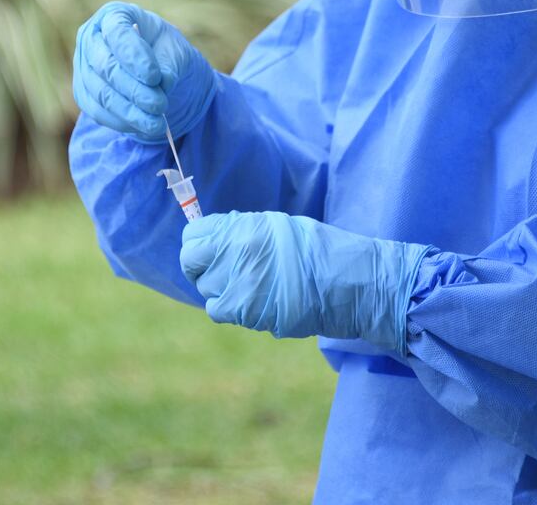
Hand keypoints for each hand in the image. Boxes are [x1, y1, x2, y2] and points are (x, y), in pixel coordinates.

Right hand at [73, 1, 214, 142]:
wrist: (155, 70)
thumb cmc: (164, 51)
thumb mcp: (176, 50)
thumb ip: (171, 64)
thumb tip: (163, 83)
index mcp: (114, 15)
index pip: (117, 33)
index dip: (134, 56)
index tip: (155, 77)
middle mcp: (91, 37)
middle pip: (106, 66)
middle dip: (135, 90)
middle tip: (160, 106)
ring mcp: (82, 66)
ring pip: (101, 93)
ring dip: (130, 112)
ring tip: (157, 124)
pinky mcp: (83, 93)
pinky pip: (98, 111)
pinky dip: (121, 122)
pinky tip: (143, 127)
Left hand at [179, 211, 433, 355]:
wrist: (345, 280)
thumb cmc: (318, 250)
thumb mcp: (278, 226)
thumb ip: (244, 232)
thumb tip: (219, 237)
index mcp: (241, 226)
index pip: (194, 234)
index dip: (198, 242)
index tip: (207, 250)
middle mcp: (233, 251)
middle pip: (190, 261)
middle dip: (199, 266)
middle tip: (217, 271)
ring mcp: (235, 281)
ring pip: (204, 288)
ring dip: (218, 288)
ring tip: (245, 286)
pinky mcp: (242, 310)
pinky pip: (216, 310)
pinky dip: (227, 308)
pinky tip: (248, 303)